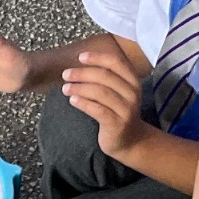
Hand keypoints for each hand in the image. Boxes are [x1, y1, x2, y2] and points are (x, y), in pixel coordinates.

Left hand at [61, 42, 144, 157]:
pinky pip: (98, 110)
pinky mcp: (118, 124)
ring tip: (65, 88)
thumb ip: (104, 78)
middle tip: (65, 74)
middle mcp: (132, 93)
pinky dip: (83, 103)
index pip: (115, 62)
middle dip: (82, 73)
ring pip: (100, 92)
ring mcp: (126, 109)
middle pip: (105, 76)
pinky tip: (72, 100)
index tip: (80, 57)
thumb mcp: (116, 92)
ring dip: (80, 88)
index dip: (97, 57)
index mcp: (132, 80)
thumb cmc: (117, 112)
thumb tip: (78, 65)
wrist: (130, 140)